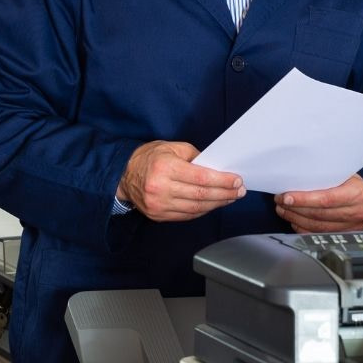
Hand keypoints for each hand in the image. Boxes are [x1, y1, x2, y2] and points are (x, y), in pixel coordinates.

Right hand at [117, 140, 245, 221]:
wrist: (123, 175)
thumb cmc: (149, 158)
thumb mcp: (172, 147)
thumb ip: (195, 157)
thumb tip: (217, 168)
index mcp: (165, 168)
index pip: (201, 178)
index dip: (222, 181)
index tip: (237, 181)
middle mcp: (161, 188)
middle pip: (201, 195)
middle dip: (225, 194)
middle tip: (239, 191)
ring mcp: (159, 205)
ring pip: (196, 208)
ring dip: (216, 204)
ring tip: (230, 198)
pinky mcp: (158, 215)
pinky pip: (187, 215)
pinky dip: (203, 210)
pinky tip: (212, 204)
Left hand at [276, 174, 362, 232]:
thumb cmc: (351, 183)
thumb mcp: (343, 174)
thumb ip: (325, 177)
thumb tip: (296, 177)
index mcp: (356, 194)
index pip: (326, 199)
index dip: (304, 200)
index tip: (286, 197)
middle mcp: (355, 212)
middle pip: (318, 214)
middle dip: (294, 208)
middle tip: (280, 201)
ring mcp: (350, 227)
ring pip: (316, 226)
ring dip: (295, 218)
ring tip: (283, 209)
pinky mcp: (343, 234)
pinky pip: (318, 234)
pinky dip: (302, 228)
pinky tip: (293, 220)